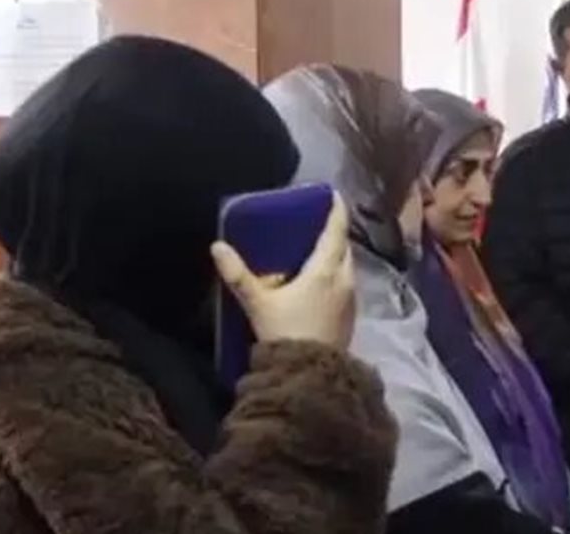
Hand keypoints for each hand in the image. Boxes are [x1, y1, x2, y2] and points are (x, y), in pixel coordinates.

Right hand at [211, 191, 356, 346]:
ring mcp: (351, 299)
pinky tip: (321, 282)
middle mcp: (344, 280)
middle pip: (344, 248)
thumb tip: (218, 246)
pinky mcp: (350, 316)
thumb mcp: (257, 302)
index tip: (334, 195)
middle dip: (335, 234)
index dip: (336, 211)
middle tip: (319, 224)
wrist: (309, 373)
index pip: (336, 231)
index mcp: (326, 269)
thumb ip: (238, 274)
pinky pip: (346, 285)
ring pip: (347, 267)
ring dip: (336, 256)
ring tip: (317, 250)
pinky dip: (336, 275)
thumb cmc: (285, 331)